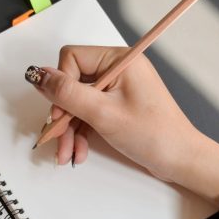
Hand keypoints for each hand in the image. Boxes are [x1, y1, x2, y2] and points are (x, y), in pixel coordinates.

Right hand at [32, 45, 218, 212]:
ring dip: (69, 129)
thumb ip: (67, 93)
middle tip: (57, 139)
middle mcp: (118, 69)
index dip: (60, 85)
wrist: (180, 160)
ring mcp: (118, 89)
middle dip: (63, 115)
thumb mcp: (103, 113)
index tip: (58, 113)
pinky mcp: (117, 107)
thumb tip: (38, 74)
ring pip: (78, 103)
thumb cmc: (154, 134)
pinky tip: (78, 152)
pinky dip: (80, 133)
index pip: (72, 58)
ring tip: (67, 154)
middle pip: (72, 84)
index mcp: (119, 59)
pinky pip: (89, 114)